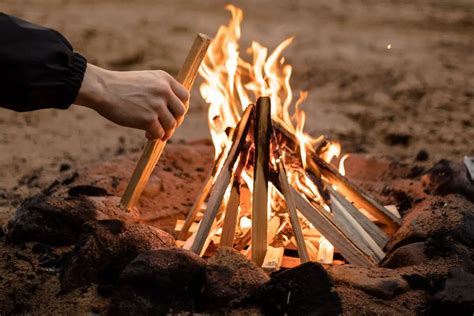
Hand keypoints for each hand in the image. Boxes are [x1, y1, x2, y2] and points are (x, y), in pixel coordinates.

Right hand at [75, 64, 189, 140]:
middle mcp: (164, 90)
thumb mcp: (145, 80)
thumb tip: (173, 110)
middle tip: (167, 127)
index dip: (181, 108)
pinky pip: (159, 133)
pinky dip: (155, 136)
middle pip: (181, 112)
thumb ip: (161, 89)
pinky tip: (147, 135)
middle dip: (176, 121)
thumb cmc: (120, 87)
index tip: (175, 114)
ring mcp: (157, 105)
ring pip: (172, 124)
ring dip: (166, 132)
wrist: (101, 89)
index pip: (185, 96)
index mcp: (164, 79)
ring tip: (155, 133)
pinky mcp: (148, 119)